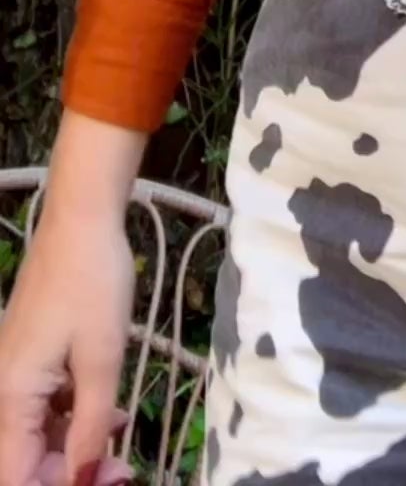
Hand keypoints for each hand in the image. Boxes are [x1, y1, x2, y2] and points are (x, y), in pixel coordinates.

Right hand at [0, 208, 134, 485]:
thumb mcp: (102, 360)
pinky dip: (73, 419)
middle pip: (23, 461)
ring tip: (121, 448)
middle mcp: (3, 392)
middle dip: (67, 473)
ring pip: (34, 437)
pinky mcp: (29, 359)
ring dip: (74, 449)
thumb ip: (92, 428)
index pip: (16, 478)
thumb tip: (86, 480)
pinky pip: (43, 408)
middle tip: (120, 471)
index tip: (102, 481)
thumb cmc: (93, 285)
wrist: (81, 220)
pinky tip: (112, 414)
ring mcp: (14, 374)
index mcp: (12, 398)